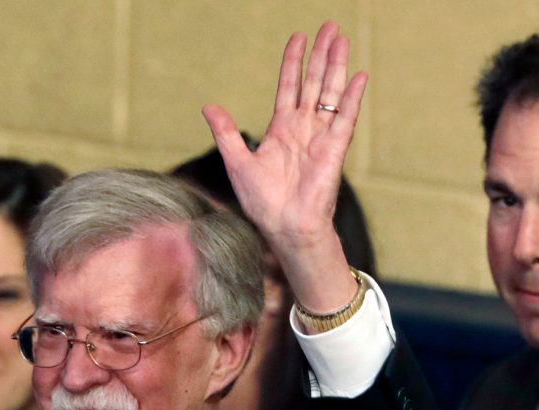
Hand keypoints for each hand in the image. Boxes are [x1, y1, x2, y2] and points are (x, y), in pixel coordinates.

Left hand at [203, 21, 367, 313]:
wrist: (284, 227)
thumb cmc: (262, 202)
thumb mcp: (237, 162)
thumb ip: (226, 133)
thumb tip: (208, 106)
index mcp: (281, 130)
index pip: (289, 87)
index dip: (293, 63)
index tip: (298, 38)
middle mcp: (303, 129)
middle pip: (313, 83)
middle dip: (320, 55)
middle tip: (330, 27)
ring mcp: (320, 137)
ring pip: (330, 94)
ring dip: (336, 67)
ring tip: (341, 39)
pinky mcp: (334, 149)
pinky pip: (344, 119)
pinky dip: (351, 98)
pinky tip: (358, 77)